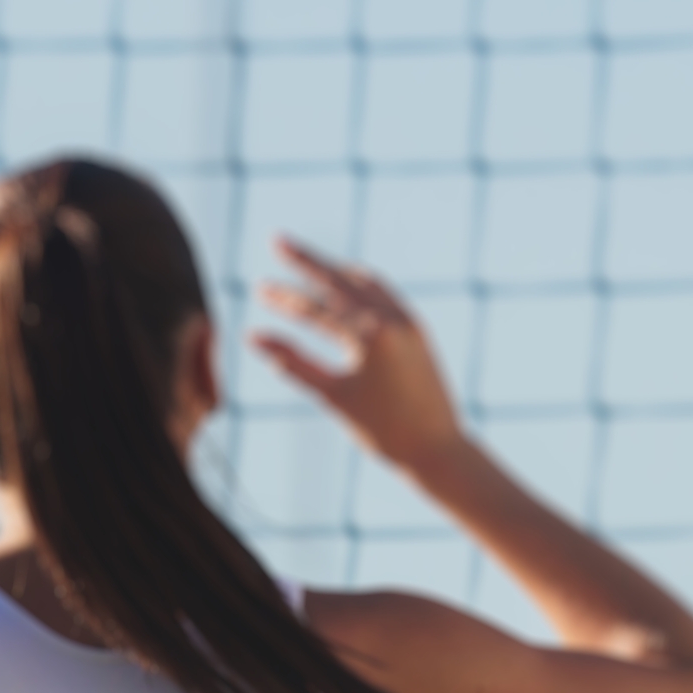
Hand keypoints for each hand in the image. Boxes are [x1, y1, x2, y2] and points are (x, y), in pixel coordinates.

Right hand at [252, 239, 463, 470]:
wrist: (439, 450)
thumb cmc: (384, 431)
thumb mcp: (333, 397)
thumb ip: (293, 363)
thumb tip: (253, 338)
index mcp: (370, 336)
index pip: (317, 308)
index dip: (284, 299)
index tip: (258, 290)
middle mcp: (392, 319)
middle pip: (340, 279)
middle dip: (307, 262)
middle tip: (278, 241)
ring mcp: (408, 322)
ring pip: (365, 282)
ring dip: (335, 270)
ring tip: (311, 262)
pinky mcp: (418, 330)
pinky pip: (384, 294)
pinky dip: (360, 284)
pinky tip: (347, 286)